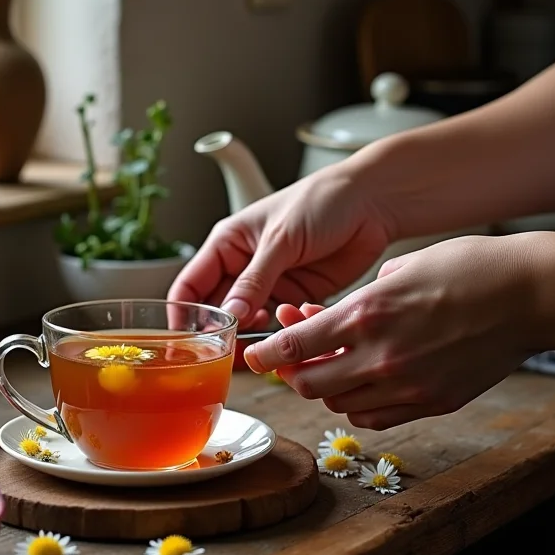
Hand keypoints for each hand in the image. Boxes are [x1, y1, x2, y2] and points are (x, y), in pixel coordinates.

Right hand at [168, 166, 393, 328]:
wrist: (371, 202)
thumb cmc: (319, 202)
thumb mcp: (280, 240)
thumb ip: (254, 281)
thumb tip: (230, 317)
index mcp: (227, 245)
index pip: (190, 287)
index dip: (183, 316)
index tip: (186, 343)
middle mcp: (244, 267)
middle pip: (217, 311)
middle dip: (220, 333)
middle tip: (227, 352)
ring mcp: (270, 284)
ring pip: (248, 323)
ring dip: (252, 335)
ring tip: (262, 339)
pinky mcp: (297, 296)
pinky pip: (280, 324)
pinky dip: (282, 332)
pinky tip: (290, 327)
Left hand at [245, 234, 544, 429]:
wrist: (527, 293)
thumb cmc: (466, 268)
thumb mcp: (397, 269)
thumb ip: (356, 302)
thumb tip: (327, 319)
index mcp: (367, 315)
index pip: (295, 346)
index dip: (267, 354)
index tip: (255, 355)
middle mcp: (382, 357)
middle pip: (310, 385)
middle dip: (293, 372)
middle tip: (294, 356)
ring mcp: (409, 385)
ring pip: (341, 404)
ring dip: (326, 387)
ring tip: (332, 362)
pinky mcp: (434, 402)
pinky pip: (378, 417)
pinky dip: (358, 404)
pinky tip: (362, 382)